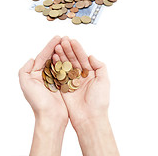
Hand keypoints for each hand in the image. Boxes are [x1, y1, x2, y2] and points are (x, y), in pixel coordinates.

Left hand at [19, 36, 67, 123]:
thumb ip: (24, 70)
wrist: (51, 117)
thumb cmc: (38, 102)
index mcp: (34, 74)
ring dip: (63, 53)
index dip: (49, 46)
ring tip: (69, 44)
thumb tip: (30, 59)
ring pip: (58, 62)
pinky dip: (68, 63)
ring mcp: (53, 79)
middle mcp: (43, 75)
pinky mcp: (61, 84)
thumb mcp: (26, 84)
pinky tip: (72, 56)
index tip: (57, 38)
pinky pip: (64, 70)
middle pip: (50, 57)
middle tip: (64, 38)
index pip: (41, 56)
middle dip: (57, 47)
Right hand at [53, 37, 118, 155]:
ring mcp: (71, 80)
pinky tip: (53, 57)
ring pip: (65, 65)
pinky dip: (56, 65)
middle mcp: (80, 75)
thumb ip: (99, 66)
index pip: (83, 57)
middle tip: (63, 40)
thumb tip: (91, 56)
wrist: (89, 118)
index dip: (78, 49)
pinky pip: (59, 74)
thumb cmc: (99, 101)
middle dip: (68, 49)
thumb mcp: (104, 81)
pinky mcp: (64, 87)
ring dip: (61, 55)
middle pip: (73, 59)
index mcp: (90, 73)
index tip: (72, 40)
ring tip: (57, 46)